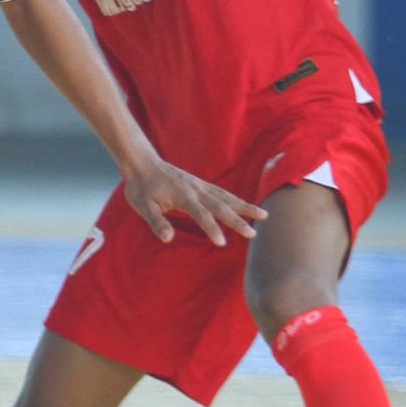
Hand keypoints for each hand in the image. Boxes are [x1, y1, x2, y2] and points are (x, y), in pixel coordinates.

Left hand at [120, 154, 262, 245]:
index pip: (200, 214)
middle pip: (221, 206)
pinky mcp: (201, 184)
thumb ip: (156, 221)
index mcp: (182, 195)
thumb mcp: (142, 205)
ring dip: (245, 207)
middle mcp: (196, 189)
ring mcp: (200, 185)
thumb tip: (168, 238)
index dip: (211, 228)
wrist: (143, 163)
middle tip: (253, 234)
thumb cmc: (141, 187)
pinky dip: (236, 200)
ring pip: (227, 197)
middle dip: (238, 220)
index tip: (222, 243)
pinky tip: (245, 206)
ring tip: (264, 216)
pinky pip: (222, 193)